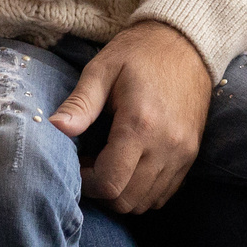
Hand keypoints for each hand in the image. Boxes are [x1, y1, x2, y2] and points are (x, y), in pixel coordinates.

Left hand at [48, 20, 212, 213]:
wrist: (186, 43)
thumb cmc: (138, 53)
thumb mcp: (102, 69)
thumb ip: (80, 103)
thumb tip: (55, 128)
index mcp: (140, 124)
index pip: (110, 183)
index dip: (86, 182)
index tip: (78, 163)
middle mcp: (166, 145)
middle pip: (127, 200)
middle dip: (101, 191)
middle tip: (90, 166)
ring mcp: (183, 153)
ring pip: (146, 203)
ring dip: (122, 193)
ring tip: (110, 165)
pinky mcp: (191, 155)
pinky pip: (164, 194)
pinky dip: (143, 191)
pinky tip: (131, 166)